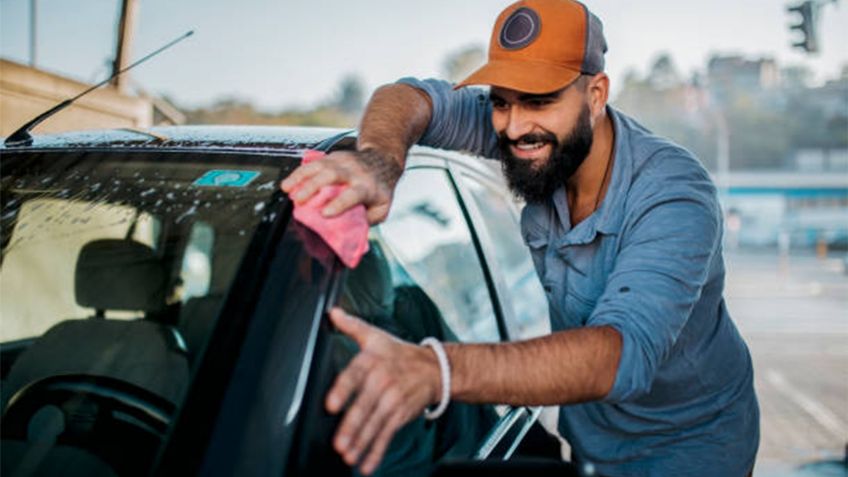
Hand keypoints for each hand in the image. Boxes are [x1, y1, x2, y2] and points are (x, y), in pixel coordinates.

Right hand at [280, 149, 401, 224]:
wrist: (382, 159)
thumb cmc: (380, 188)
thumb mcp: (382, 207)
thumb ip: (368, 220)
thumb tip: (351, 235)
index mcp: (367, 187)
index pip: (352, 194)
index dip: (339, 204)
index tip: (325, 214)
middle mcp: (353, 172)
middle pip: (331, 175)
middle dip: (313, 187)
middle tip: (300, 201)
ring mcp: (342, 162)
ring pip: (319, 166)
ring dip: (301, 177)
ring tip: (287, 190)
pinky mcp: (332, 157)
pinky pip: (313, 163)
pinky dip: (299, 173)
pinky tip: (288, 183)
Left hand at [325, 307, 440, 474]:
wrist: (436, 368)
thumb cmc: (399, 353)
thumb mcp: (375, 336)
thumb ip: (352, 326)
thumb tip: (333, 312)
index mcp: (372, 361)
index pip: (354, 375)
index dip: (342, 390)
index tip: (330, 405)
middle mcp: (383, 381)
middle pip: (365, 406)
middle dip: (352, 426)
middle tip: (339, 442)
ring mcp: (393, 401)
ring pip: (375, 424)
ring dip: (362, 442)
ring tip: (348, 456)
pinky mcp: (401, 415)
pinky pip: (387, 435)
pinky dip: (377, 451)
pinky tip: (365, 465)